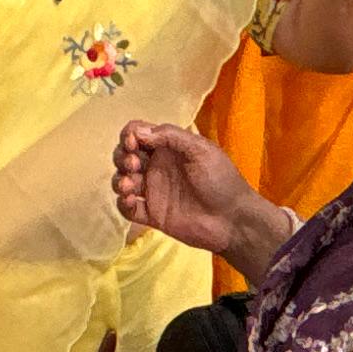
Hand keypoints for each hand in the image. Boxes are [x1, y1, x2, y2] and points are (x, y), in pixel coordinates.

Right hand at [113, 120, 290, 268]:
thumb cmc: (220, 180)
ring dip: (119, 180)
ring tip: (130, 185)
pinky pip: (128, 209)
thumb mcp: (200, 150)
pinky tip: (130, 201)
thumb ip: (170, 136)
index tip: (132, 143)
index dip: (130, 135)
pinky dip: (123, 204)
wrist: (233, 220)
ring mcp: (153, 191)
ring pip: (123, 181)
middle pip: (125, 155)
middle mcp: (157, 167)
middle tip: (134, 165)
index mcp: (168, 148)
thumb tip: (138, 131)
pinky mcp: (153, 215)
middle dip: (122, 157)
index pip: (138, 133)